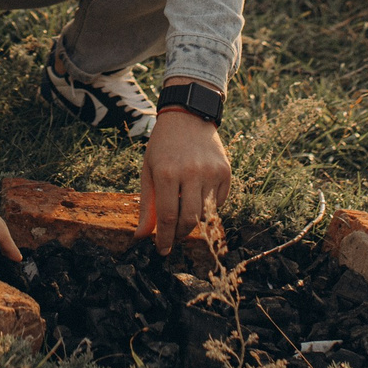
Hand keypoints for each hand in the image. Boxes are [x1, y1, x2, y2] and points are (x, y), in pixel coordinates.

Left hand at [134, 93, 231, 253]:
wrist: (188, 116)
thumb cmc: (163, 146)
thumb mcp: (149, 171)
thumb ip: (146, 205)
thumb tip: (141, 237)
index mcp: (167, 173)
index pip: (167, 217)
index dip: (164, 238)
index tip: (162, 251)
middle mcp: (191, 173)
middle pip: (189, 220)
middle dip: (180, 234)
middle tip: (173, 237)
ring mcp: (211, 172)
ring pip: (205, 213)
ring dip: (193, 220)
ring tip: (183, 212)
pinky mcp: (225, 171)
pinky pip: (219, 202)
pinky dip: (208, 206)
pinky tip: (198, 194)